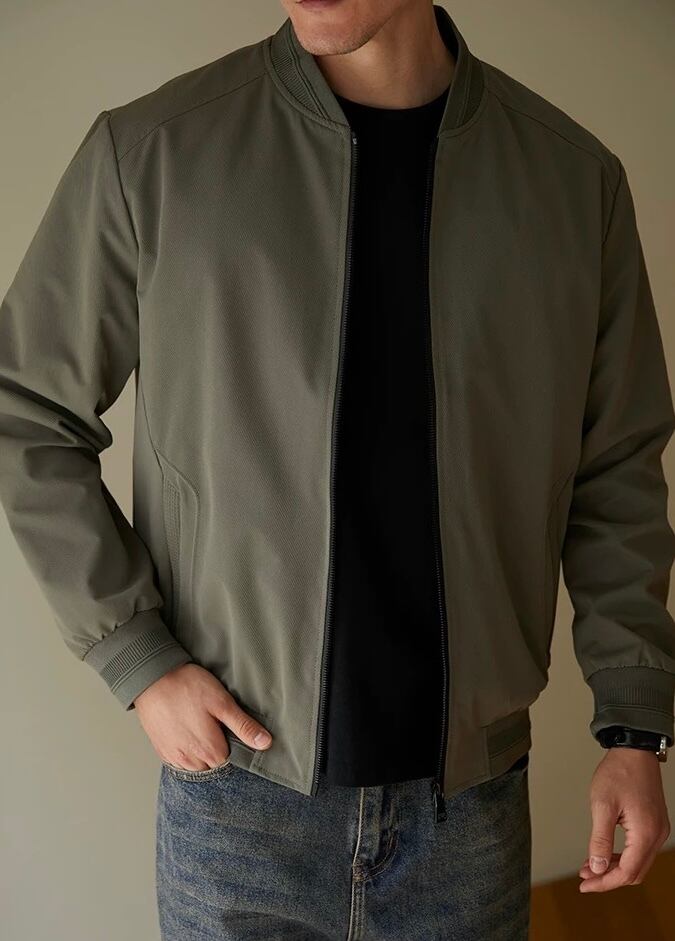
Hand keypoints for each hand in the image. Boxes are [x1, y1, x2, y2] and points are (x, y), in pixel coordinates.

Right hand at [133, 662, 272, 770]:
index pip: (231, 761)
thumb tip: (265, 743)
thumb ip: (243, 726)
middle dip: (218, 749)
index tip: (231, 728)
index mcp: (210, 750)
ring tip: (201, 726)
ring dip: (201, 752)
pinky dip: (186, 750)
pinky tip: (186, 730)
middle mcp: (190, 761)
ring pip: (196, 765)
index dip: (235, 744)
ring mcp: (174, 757)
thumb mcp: (222, 702)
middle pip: (213, 765)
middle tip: (215, 724)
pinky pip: (179, 760)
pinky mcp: (161, 750)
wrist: (152, 678)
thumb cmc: (187, 686)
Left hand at [578, 747, 669, 891]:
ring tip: (590, 865)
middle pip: (634, 872)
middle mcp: (656, 835)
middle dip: (608, 877)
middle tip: (585, 877)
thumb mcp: (602, 805)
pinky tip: (604, 853)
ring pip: (637, 863)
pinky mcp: (654, 824)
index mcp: (645, 833)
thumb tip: (597, 867)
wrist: (634, 751)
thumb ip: (599, 839)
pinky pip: (639, 850)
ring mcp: (657, 830)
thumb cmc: (619, 773)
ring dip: (614, 867)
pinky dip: (622, 856)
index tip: (585, 885)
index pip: (626, 873)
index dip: (604, 883)